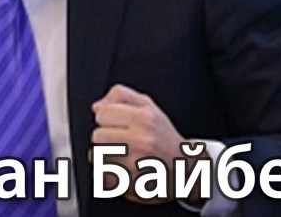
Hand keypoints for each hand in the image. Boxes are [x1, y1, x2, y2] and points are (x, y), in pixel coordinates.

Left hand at [91, 84, 206, 204]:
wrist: (184, 169)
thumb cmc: (163, 137)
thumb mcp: (148, 106)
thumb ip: (121, 96)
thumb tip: (96, 107)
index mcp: (144, 118)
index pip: (101, 114)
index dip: (107, 119)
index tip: (116, 124)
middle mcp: (141, 140)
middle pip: (97, 136)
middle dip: (105, 138)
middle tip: (121, 141)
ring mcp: (136, 165)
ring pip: (96, 157)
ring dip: (104, 157)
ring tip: (122, 156)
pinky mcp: (131, 185)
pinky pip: (102, 177)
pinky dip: (108, 175)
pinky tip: (123, 170)